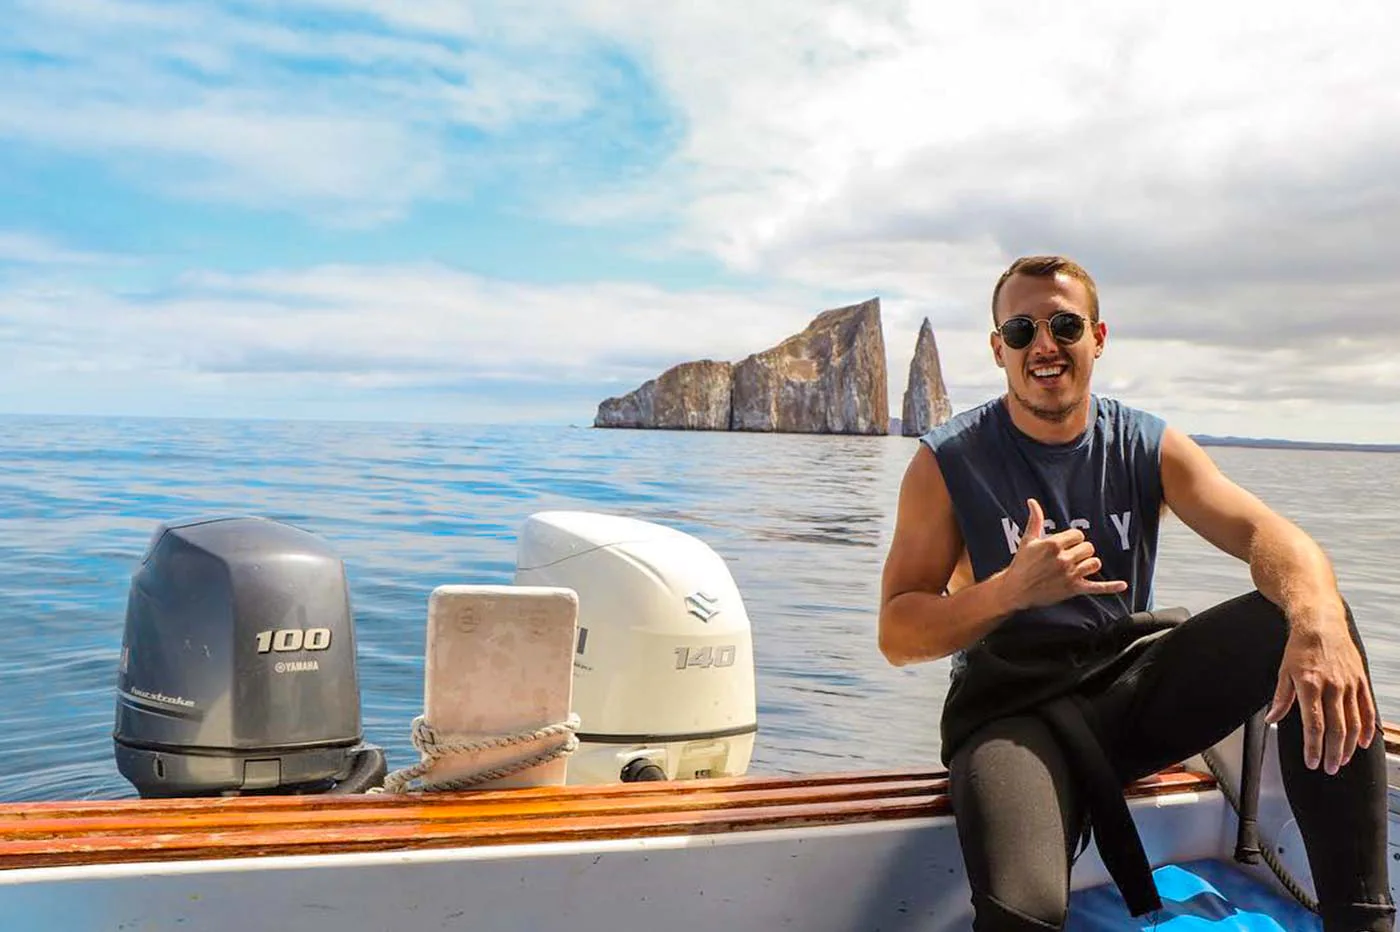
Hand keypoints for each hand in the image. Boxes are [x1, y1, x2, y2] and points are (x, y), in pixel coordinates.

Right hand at [1003, 498, 1128, 609]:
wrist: (1015, 590)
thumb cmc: (1021, 564)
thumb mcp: (1028, 540)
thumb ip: (1035, 520)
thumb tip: (1032, 501)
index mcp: (1053, 545)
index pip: (1078, 535)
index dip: (1073, 539)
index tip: (1065, 545)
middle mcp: (1063, 559)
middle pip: (1089, 548)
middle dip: (1081, 551)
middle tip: (1069, 557)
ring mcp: (1070, 575)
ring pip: (1094, 564)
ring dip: (1088, 564)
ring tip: (1077, 567)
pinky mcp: (1074, 589)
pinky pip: (1097, 587)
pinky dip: (1111, 587)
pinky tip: (1122, 584)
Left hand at [1265, 616, 1376, 774]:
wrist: (1321, 624)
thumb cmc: (1299, 648)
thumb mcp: (1283, 672)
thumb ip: (1281, 699)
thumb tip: (1272, 721)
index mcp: (1309, 685)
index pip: (1313, 725)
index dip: (1313, 747)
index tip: (1312, 763)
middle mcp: (1332, 687)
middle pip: (1336, 729)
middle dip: (1332, 753)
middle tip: (1329, 769)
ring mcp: (1349, 685)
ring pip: (1353, 723)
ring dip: (1349, 746)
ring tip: (1342, 760)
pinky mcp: (1361, 681)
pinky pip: (1367, 710)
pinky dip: (1367, 729)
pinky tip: (1364, 743)